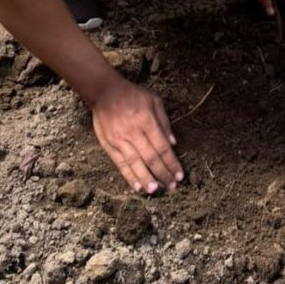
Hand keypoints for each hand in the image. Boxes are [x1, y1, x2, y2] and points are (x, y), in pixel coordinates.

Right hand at [90, 77, 183, 194]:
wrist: (104, 92)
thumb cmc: (132, 95)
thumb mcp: (154, 101)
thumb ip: (164, 122)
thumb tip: (173, 143)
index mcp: (146, 121)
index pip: (162, 147)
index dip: (172, 163)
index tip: (179, 175)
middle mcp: (133, 132)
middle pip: (150, 158)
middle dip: (162, 174)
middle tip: (171, 187)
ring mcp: (119, 140)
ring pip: (135, 164)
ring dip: (146, 179)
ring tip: (155, 191)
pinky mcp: (108, 145)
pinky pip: (120, 164)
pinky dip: (129, 176)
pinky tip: (137, 186)